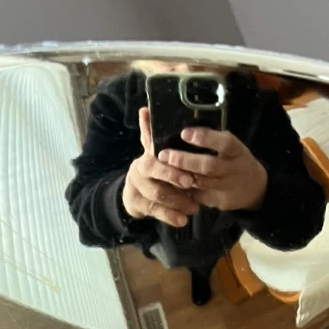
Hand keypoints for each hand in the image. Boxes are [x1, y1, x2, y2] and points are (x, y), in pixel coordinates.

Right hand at [121, 107, 200, 228]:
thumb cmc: (153, 169)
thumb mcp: (154, 151)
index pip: (155, 154)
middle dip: (173, 178)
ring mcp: (136, 188)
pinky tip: (182, 221)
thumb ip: (152, 133)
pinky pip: (154, 212)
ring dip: (176, 201)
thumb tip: (145, 108)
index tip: (188, 170)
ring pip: (156, 194)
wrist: (133, 192)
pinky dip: (169, 217)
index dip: (170, 163)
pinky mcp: (136, 205)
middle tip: (191, 183)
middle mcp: (138, 170)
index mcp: (146, 155)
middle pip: (154, 174)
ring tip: (194, 208)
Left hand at [157, 128, 268, 213]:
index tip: (184, 133)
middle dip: (184, 160)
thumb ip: (212, 139)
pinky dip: (184, 190)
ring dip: (180, 176)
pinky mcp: (220, 201)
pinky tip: (170, 183)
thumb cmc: (235, 160)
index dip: (205, 138)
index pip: (224, 143)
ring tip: (163, 168)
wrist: (255, 188)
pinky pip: (199, 196)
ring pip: (202, 183)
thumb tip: (181, 128)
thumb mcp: (231, 147)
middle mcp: (234, 169)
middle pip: (208, 165)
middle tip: (164, 154)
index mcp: (237, 151)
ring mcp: (227, 187)